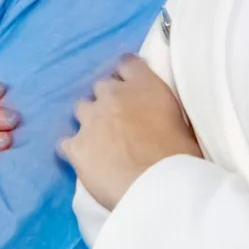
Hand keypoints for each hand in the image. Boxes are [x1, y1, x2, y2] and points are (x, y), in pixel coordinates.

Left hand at [62, 57, 200, 210]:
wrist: (158, 186)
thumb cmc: (181, 158)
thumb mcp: (183, 123)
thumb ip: (164, 110)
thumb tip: (160, 117)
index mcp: (144, 85)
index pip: (127, 63)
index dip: (126, 74)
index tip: (129, 86)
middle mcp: (113, 95)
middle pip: (101, 86)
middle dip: (107, 99)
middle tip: (117, 119)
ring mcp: (91, 119)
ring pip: (81, 109)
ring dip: (89, 120)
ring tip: (99, 140)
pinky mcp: (75, 146)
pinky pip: (66, 142)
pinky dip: (74, 149)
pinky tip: (84, 161)